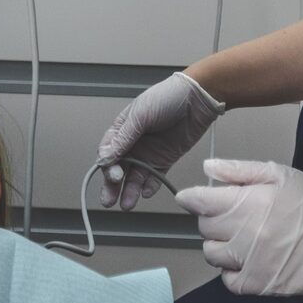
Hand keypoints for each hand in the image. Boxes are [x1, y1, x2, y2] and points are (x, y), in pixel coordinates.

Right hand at [96, 72, 225, 209]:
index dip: (106, 165)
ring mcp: (148, 153)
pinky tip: (145, 193)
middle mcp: (133, 143)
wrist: (198, 99)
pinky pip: (154, 177)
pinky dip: (149, 186)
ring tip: (127, 205)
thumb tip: (104, 156)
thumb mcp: (141, 115)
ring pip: (134, 176)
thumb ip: (123, 138)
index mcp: (122, 128)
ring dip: (129, 191)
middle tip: (109, 200)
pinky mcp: (164, 160)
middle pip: (117, 168)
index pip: (107, 152)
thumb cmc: (167, 97)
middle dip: (112, 185)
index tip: (112, 174)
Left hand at [174, 158, 302, 301]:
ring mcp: (252, 262)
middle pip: (204, 227)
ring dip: (220, 244)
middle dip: (212, 218)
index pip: (200, 201)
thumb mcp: (281, 174)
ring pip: (212, 254)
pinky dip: (231, 271)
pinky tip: (246, 258)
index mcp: (250, 203)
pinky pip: (228, 281)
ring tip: (240, 236)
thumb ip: (240, 170)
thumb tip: (208, 167)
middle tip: (232, 213)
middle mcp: (246, 234)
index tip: (189, 197)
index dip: (191, 197)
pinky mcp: (262, 285)